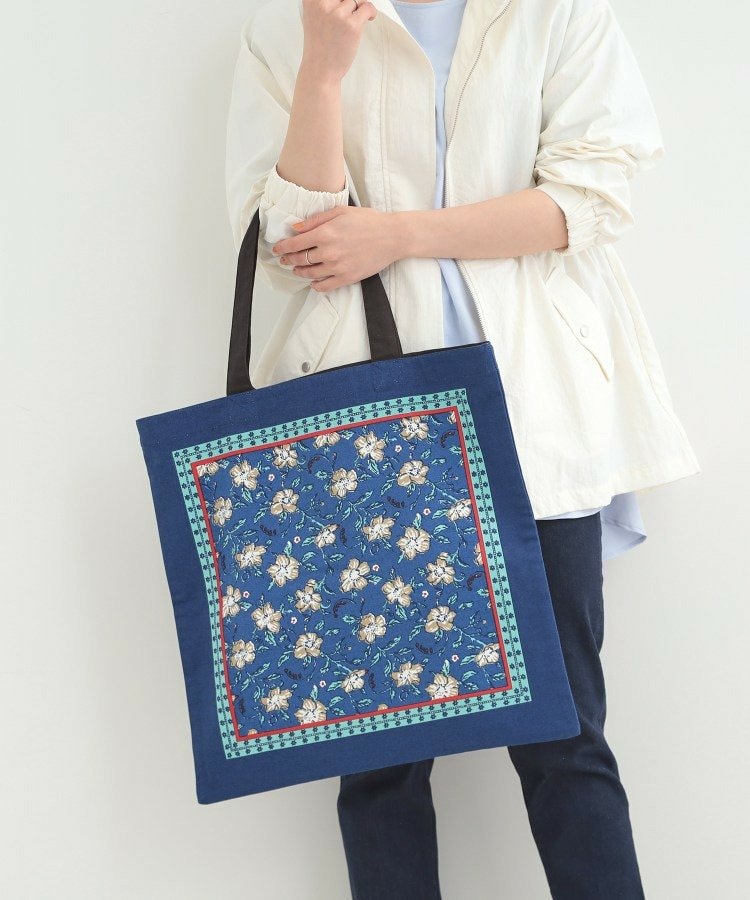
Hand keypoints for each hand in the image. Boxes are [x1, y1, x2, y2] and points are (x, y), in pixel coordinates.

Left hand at [272, 206, 402, 292]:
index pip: (295, 243)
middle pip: (299, 259)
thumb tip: (297, 228)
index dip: (282, 247)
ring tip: (296, 269)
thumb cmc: (369, 221)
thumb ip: (316, 220)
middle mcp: (328, 252)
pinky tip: (313, 282)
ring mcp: (337, 267)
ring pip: (310, 273)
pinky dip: (316, 286)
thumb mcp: (340, 212)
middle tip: (283, 259)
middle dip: (288, 259)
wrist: (392, 237)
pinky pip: (325, 286)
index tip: (276, 248)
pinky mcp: (347, 278)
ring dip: (300, 271)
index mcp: (325, 233)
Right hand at [301, 0, 377, 83]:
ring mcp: (338, 14)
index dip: (338, 0)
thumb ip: (325, 3)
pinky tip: (369, 17)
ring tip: (352, 23)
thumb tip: (348, 0)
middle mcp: (323, 4)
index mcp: (311, 0)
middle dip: (348, 3)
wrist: (320, 70)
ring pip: (355, 1)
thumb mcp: (314, 16)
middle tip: (348, 14)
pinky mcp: (352, 25)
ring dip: (356, 10)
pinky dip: (370, 11)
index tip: (341, 3)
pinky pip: (367, 7)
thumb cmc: (319, 45)